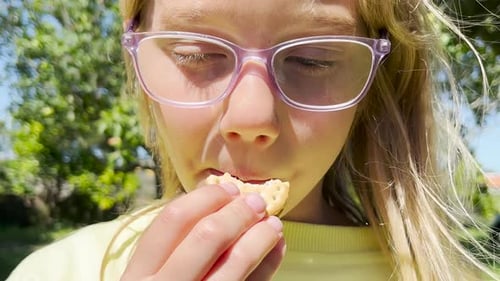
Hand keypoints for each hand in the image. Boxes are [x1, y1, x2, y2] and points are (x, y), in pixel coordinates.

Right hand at [120, 183, 285, 280]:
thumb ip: (170, 252)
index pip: (171, 221)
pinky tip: (278, 249)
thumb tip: (219, 205)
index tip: (226, 189)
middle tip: (256, 202)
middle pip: (206, 236)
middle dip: (237, 212)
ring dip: (260, 236)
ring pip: (234, 263)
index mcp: (138, 276)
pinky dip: (270, 264)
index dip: (204, 199)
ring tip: (273, 223)